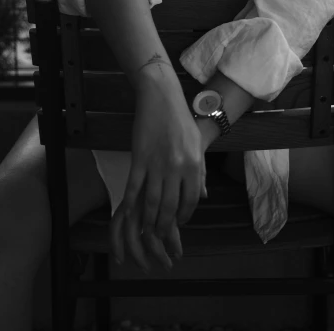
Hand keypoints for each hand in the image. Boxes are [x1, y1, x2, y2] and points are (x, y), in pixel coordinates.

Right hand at [110, 68, 207, 272]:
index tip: (180, 223)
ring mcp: (157, 164)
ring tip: (148, 230)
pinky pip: (134, 188)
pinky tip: (130, 215)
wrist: (162, 98)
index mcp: (194, 164)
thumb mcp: (198, 145)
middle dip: (165, 224)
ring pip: (152, 202)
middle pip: (170, 206)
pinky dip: (132, 204)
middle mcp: (177, 168)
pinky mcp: (139, 159)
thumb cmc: (182, 120)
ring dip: (149, 219)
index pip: (190, 200)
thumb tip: (203, 196)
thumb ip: (200, 172)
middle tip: (160, 234)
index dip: (185, 216)